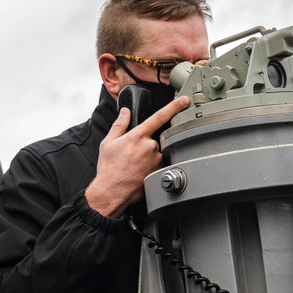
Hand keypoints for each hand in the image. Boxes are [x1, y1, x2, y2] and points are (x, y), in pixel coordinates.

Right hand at [85, 96, 189, 217]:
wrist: (112, 191)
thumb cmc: (109, 169)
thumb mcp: (108, 143)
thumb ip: (119, 124)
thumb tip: (125, 112)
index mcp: (137, 136)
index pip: (159, 116)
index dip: (174, 106)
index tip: (184, 101)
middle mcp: (149, 146)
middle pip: (154, 138)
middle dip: (144, 145)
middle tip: (131, 156)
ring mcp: (156, 159)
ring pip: (156, 152)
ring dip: (147, 157)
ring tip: (134, 166)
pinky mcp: (159, 170)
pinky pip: (158, 164)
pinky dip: (150, 166)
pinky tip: (139, 173)